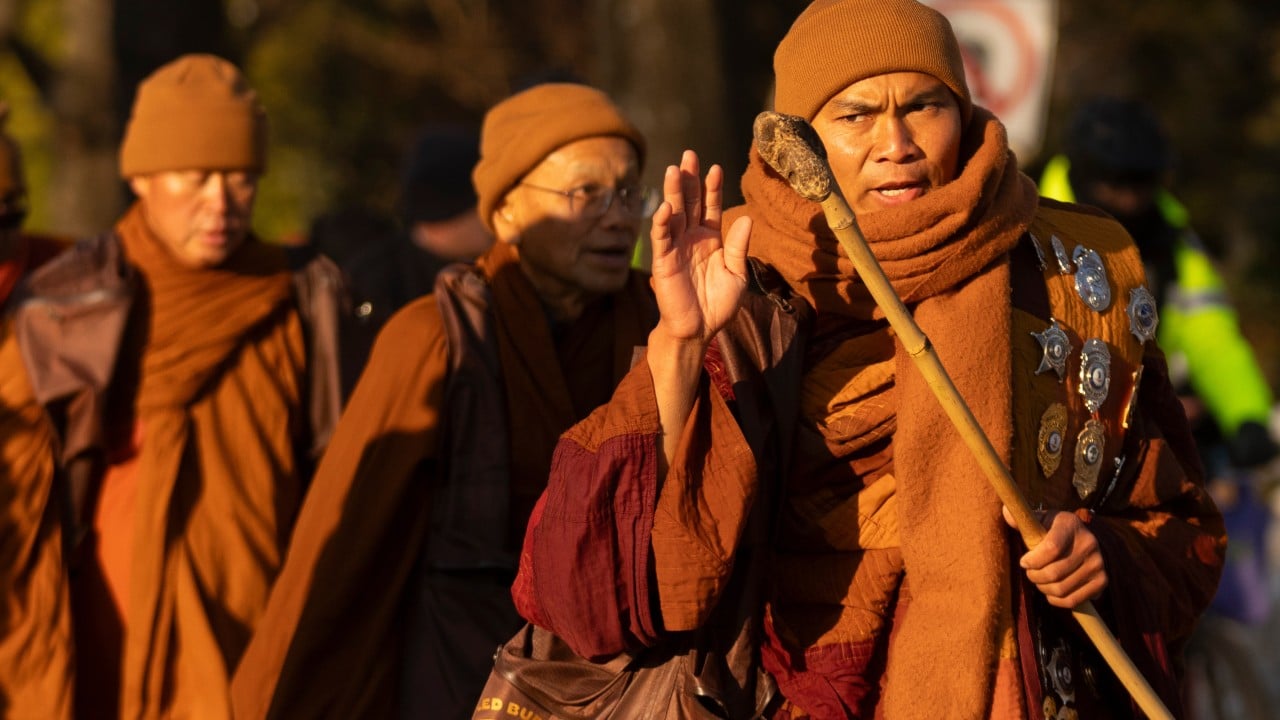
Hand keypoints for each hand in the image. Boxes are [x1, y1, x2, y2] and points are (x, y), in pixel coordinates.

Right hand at [649, 150, 750, 346]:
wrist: (699, 330)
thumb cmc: (718, 305)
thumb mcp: (737, 274)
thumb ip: (739, 247)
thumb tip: (747, 217)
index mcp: (710, 239)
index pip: (710, 207)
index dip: (712, 188)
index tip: (715, 168)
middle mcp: (691, 238)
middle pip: (690, 203)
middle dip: (689, 179)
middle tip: (688, 154)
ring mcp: (676, 247)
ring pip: (674, 214)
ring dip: (673, 192)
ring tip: (674, 170)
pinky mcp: (663, 261)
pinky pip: (661, 238)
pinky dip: (662, 222)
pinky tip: (665, 206)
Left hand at [1004, 506, 1107, 608]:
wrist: (1082, 539)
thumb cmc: (1053, 530)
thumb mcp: (1040, 520)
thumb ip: (1022, 519)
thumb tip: (1006, 512)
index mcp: (1070, 524)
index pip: (1051, 548)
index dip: (1033, 560)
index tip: (1023, 562)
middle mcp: (1089, 544)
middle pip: (1053, 573)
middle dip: (1034, 576)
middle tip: (1030, 572)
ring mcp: (1098, 564)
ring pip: (1060, 589)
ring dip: (1043, 588)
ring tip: (1040, 580)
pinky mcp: (1102, 581)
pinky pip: (1072, 600)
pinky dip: (1056, 600)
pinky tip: (1051, 591)